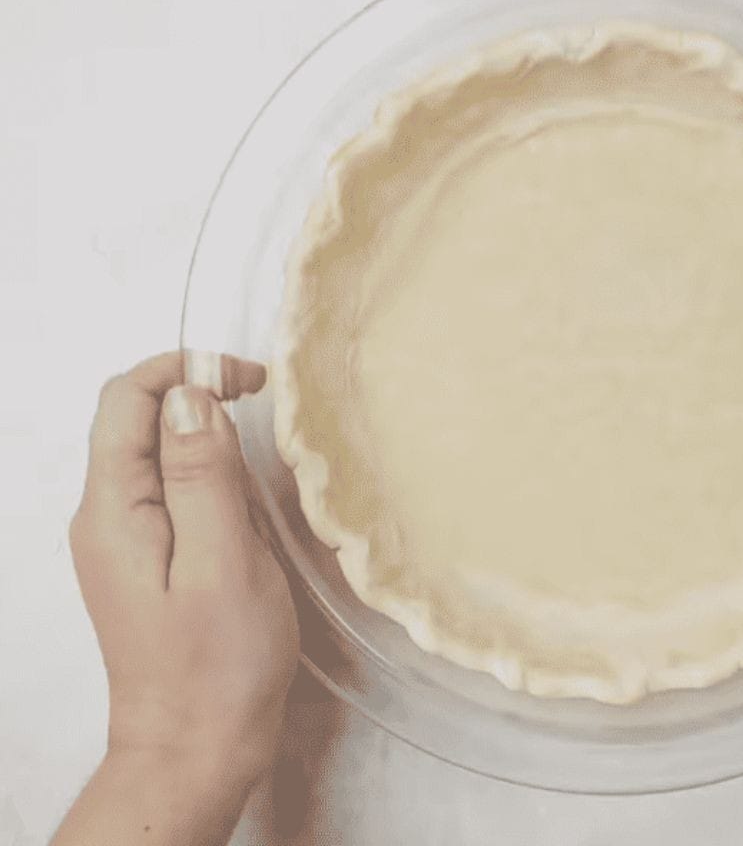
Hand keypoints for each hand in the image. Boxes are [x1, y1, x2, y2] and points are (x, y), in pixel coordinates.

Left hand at [68, 352, 297, 800]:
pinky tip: (246, 511)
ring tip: (261, 479)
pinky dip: (212, 478)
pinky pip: (173, 491)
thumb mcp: (222, 562)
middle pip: (137, 419)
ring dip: (210, 442)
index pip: (128, 399)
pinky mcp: (149, 557)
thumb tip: (189, 395)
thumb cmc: (218, 662)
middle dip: (200, 397)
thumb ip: (202, 475)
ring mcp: (124, 538)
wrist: (196, 746)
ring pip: (158, 453)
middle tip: (265, 415)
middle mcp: (106, 516)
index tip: (252, 381)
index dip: (186, 369)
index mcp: (113, 510)